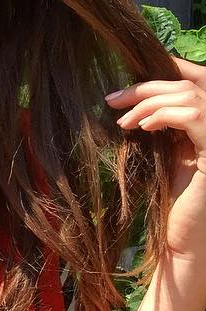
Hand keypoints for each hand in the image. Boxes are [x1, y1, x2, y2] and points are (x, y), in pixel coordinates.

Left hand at [106, 56, 205, 255]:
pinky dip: (165, 115)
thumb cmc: (171, 203)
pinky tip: (142, 127)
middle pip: (190, 84)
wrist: (182, 241)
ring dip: (150, 102)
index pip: (198, 80)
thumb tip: (135, 101)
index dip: (169, 69)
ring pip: (191, 96)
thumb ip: (162, 125)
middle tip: (112, 99)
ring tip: (122, 122)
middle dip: (147, 87)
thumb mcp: (165, 154)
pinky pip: (195, 117)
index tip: (127, 82)